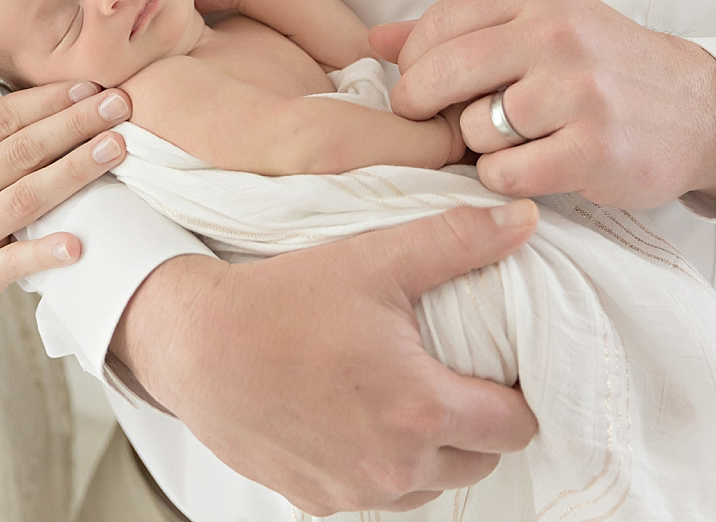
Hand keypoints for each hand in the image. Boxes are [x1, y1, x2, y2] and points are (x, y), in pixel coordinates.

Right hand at [0, 27, 131, 327]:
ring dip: (74, 173)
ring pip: (24, 199)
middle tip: (120, 104)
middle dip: (74, 125)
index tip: (88, 85)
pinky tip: (78, 243)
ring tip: (116, 148)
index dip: (46, 101)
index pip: (0, 119)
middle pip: (20, 152)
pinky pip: (12, 263)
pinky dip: (42, 253)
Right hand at [111, 202, 540, 514]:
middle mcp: (393, 466)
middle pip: (480, 461)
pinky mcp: (316, 501)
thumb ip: (458, 240)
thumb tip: (521, 220)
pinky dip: (375, 465)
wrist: (194, 345)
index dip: (516, 396)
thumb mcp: (374, 260)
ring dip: (428, 451)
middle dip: (475, 423)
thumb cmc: (279, 303)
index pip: (517, 427)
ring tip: (399, 396)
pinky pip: (372, 495)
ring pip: (428, 485)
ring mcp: (353, 490)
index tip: (495, 369)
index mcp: (420, 409)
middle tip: (445, 374)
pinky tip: (353, 418)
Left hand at [367, 0, 715, 214]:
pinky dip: (503, 179)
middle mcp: (558, 34)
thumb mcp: (537, 27)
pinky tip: (527, 168)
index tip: (419, 84)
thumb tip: (374, 40)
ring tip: (505, 141)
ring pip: (473, 127)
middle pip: (444, 71)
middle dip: (420, 103)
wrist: (699, 110)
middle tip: (428, 120)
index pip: (439, 24)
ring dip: (474, 145)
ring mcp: (579, 91)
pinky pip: (505, 173)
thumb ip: (455, 32)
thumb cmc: (603, 68)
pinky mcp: (595, 148)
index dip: (414, 62)